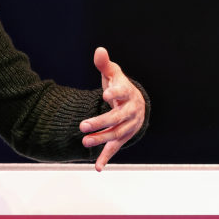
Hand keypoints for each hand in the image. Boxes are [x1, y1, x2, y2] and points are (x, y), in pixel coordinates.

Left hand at [79, 47, 145, 171]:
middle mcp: (131, 110)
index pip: (123, 92)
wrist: (136, 103)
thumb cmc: (120, 86)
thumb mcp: (113, 73)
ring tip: (84, 142)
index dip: (114, 93)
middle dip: (100, 122)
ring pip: (116, 134)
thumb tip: (99, 50)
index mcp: (128, 92)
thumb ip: (104, 64)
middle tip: (82, 125)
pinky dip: (106, 158)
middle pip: (117, 117)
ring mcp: (128, 126)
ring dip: (101, 139)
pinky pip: (115, 148)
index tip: (105, 94)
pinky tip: (97, 167)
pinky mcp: (124, 137)